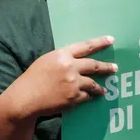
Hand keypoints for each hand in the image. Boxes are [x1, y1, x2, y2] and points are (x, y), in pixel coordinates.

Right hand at [2, 36, 117, 122]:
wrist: (25, 98)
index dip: (100, 43)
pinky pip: (86, 96)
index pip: (86, 46)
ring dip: (99, 87)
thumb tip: (77, 61)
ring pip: (93, 84)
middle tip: (115, 68)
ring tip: (103, 90)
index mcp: (62, 55)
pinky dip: (87, 97)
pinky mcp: (74, 97)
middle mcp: (70, 67)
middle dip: (107, 67)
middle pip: (94, 65)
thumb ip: (62, 59)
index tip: (111, 40)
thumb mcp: (45, 61)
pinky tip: (88, 98)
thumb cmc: (32, 79)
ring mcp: (73, 83)